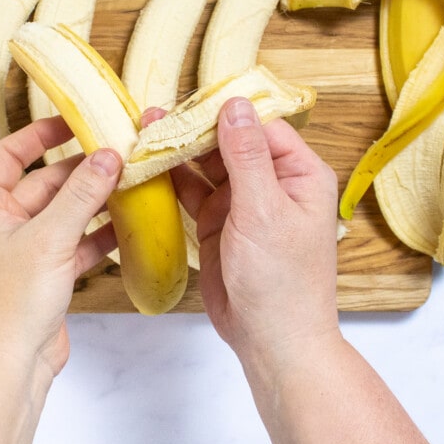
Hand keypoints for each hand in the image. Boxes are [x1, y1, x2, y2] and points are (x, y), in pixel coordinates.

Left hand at [0, 117, 121, 443]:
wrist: (11, 368)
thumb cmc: (13, 303)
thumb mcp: (50, 239)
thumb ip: (81, 194)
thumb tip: (109, 155)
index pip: (10, 153)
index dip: (40, 134)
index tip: (73, 121)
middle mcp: (0, 223)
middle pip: (45, 183)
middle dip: (80, 172)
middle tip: (117, 156)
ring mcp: (24, 248)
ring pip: (63, 212)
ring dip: (93, 201)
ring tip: (127, 184)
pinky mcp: (44, 272)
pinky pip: (74, 241)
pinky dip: (96, 233)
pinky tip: (125, 224)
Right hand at [170, 97, 339, 361]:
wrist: (269, 340)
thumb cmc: (281, 279)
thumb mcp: (263, 211)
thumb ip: (246, 156)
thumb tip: (234, 105)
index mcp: (298, 173)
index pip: (260, 126)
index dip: (225, 114)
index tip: (189, 103)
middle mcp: (272, 181)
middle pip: (230, 141)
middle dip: (194, 130)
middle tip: (155, 117)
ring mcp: (242, 201)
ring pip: (207, 164)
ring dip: (179, 152)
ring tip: (145, 132)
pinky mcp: (218, 221)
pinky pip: (193, 191)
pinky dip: (172, 180)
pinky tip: (148, 166)